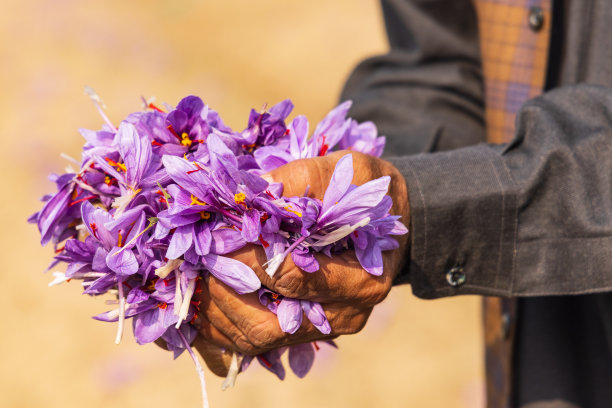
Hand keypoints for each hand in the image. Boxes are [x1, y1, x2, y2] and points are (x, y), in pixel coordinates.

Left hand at [193, 150, 408, 358]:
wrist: (382, 221)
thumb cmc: (367, 194)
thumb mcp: (351, 172)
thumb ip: (305, 178)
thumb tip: (250, 190)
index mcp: (362, 281)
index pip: (292, 279)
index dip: (249, 256)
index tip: (220, 231)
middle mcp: (343, 316)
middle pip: (268, 322)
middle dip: (224, 288)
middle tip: (196, 254)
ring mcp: (320, 329)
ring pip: (254, 338)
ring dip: (214, 309)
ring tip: (192, 271)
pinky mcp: (300, 331)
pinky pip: (250, 343)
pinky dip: (218, 325)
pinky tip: (200, 296)